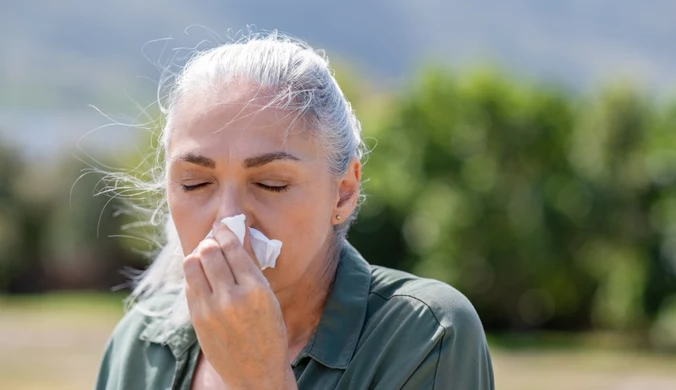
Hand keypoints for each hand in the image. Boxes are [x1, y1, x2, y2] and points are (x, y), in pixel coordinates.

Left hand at [183, 222, 296, 388]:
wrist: (256, 372)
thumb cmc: (269, 333)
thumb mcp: (269, 299)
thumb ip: (250, 272)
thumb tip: (233, 240)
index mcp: (256, 291)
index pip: (232, 248)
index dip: (225, 232)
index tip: (223, 227)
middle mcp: (231, 298)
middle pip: (208, 252)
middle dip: (210, 242)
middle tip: (214, 242)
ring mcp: (210, 309)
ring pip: (191, 265)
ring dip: (198, 256)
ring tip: (205, 259)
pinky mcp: (197, 319)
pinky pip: (189, 285)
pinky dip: (195, 276)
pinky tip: (204, 278)